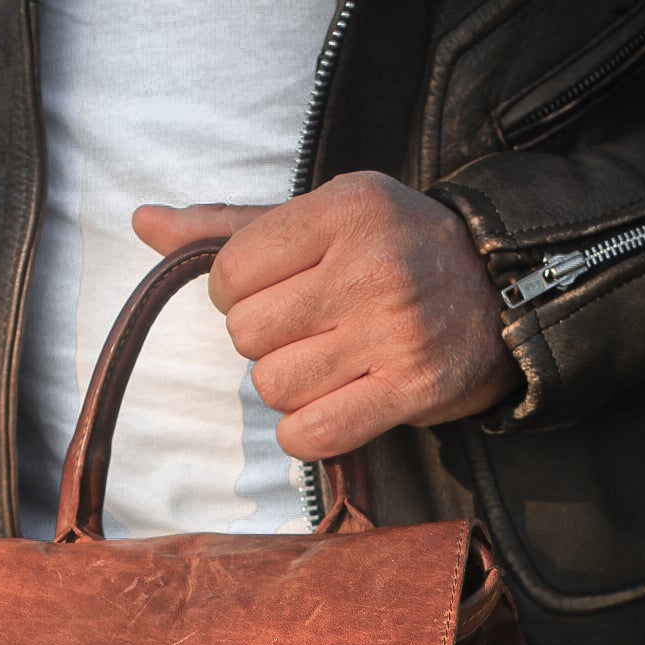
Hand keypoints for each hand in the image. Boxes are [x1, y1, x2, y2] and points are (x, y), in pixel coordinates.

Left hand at [132, 172, 517, 459]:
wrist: (501, 290)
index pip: (230, 273)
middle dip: (263, 339)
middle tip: (307, 328)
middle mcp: (372, 268)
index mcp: (346, 210)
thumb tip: (143, 222)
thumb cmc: (391, 252)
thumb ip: (229, 227)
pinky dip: (305, 431)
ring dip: (287, 385)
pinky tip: (330, 404)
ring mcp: (394, 334)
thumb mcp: (322, 217)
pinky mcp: (411, 390)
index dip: (235, 293)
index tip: (274, 292)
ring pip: (273, 386)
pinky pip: (311, 434)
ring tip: (327, 361)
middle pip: (247, 334)